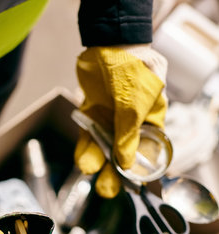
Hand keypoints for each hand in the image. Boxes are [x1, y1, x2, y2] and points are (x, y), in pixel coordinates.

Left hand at [75, 45, 166, 197]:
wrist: (108, 43)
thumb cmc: (134, 70)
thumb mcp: (134, 104)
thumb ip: (129, 134)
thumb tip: (125, 163)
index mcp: (151, 123)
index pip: (147, 154)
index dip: (139, 171)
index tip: (131, 186)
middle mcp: (131, 125)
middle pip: (123, 156)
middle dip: (114, 173)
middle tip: (106, 190)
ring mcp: (111, 120)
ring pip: (104, 148)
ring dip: (97, 161)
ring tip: (89, 171)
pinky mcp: (94, 114)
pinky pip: (89, 136)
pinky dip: (85, 147)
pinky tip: (83, 160)